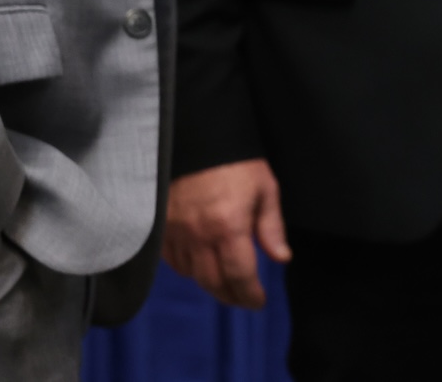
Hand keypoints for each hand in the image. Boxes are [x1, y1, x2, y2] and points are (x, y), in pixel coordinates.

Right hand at [165, 159, 289, 309]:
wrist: (198, 138)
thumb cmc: (238, 163)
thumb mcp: (266, 189)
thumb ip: (271, 227)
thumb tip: (281, 258)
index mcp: (229, 227)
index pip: (239, 274)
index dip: (250, 294)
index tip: (259, 302)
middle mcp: (199, 236)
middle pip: (213, 282)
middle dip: (231, 296)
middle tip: (244, 300)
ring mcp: (175, 234)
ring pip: (192, 275)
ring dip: (210, 285)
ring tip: (227, 285)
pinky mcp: (160, 229)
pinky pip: (173, 262)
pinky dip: (189, 270)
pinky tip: (201, 266)